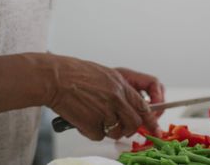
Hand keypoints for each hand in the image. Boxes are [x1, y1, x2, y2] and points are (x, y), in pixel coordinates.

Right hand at [44, 55, 158, 140]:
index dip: (150, 120)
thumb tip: (131, 104)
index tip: (155, 128)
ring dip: (109, 129)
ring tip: (96, 118)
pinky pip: (99, 136)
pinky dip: (91, 131)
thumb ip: (120, 89)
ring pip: (117, 132)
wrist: (54, 78)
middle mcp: (115, 98)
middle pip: (133, 123)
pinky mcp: (91, 124)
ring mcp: (104, 112)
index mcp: (121, 85)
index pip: (143, 106)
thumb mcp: (105, 74)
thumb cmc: (75, 73)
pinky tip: (83, 119)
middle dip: (129, 128)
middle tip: (122, 128)